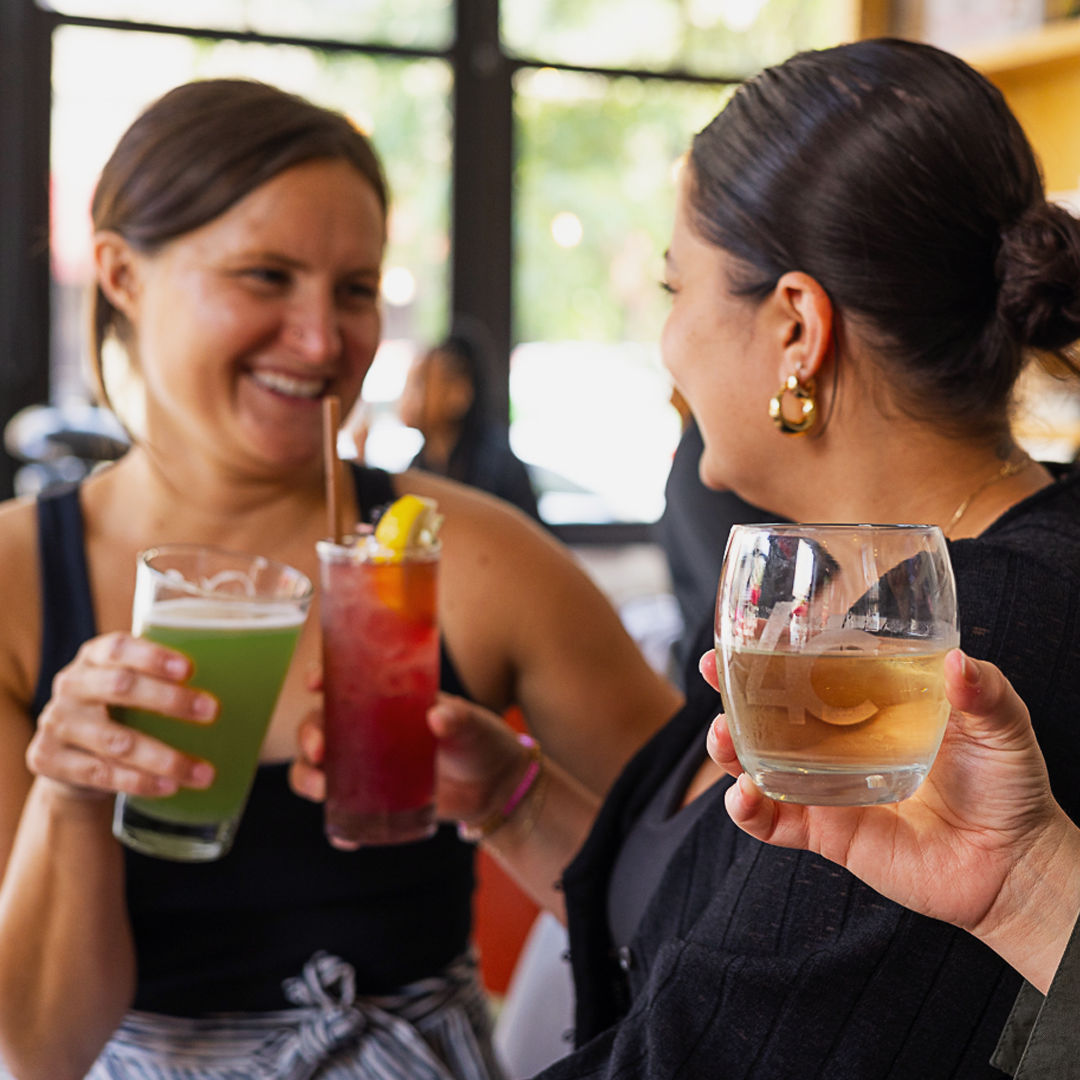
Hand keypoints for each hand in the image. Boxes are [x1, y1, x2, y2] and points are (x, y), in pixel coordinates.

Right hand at [28, 632, 216, 801]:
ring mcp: (56, 722)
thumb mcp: (136, 688)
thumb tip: (249, 682)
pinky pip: (99, 773)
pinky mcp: (47, 759)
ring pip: (115, 740)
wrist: (69, 758)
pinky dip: (139, 782)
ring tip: (203, 772)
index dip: (152, 656)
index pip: (119, 646)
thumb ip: (171, 680)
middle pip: (119, 688)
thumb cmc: (121, 712)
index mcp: (95, 656)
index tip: (190, 669)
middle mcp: (70, 684)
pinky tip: (169, 787)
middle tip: (212, 712)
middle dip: (169, 701)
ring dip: (164, 757)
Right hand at [289, 691, 534, 833]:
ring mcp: (366, 765)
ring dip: (307, 776)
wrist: (494, 788)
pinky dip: (336, 823)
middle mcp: (367, 728)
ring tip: (321, 789)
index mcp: (387, 698)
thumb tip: (436, 716)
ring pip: (318, 766)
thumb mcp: (472, 725)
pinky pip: (342, 809)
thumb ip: (458, 718)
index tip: (314, 681)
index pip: (344, 681)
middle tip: (319, 749)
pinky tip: (345, 837)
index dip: (321, 677)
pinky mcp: (373, 799)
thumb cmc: (481, 742)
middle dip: (308, 734)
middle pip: (319, 724)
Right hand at [702, 648, 1073, 939]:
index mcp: (871, 705)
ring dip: (729, 747)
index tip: (744, 628)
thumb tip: (956, 662)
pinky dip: (748, 810)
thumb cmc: (1008, 787)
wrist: (1014, 865)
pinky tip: (745, 795)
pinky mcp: (826, 834)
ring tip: (723, 739)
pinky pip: (774, 822)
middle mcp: (840, 741)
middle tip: (713, 670)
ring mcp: (827, 786)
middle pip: (769, 710)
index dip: (773, 648)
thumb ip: (986, 692)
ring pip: (757, 761)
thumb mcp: (1004, 727)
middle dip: (731, 690)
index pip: (811, 668)